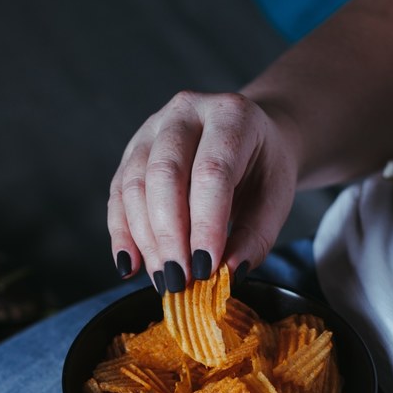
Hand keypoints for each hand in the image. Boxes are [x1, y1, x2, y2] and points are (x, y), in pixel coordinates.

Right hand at [107, 91, 299, 289]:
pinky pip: (117, 196)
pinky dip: (121, 235)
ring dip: (145, 240)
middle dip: (169, 235)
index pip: (212, 170)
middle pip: (164, 174)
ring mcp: (150, 130)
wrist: (251, 136)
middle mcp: (184, 113)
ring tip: (163, 279)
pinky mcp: (131, 153)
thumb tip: (225, 273)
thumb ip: (255, 237)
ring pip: (134, 185)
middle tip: (179, 279)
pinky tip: (131, 266)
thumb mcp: (275, 198)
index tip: (206, 268)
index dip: (206, 223)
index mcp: (229, 115)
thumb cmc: (264, 167)